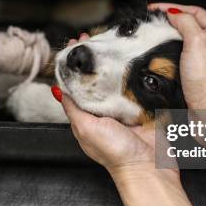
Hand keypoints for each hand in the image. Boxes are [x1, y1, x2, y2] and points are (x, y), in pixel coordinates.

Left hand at [55, 34, 178, 180]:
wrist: (149, 169)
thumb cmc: (116, 154)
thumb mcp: (86, 129)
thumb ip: (73, 109)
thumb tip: (56, 89)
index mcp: (90, 116)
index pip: (78, 85)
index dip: (76, 65)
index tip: (76, 45)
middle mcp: (108, 110)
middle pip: (99, 77)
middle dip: (98, 57)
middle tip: (96, 36)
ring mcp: (128, 107)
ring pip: (120, 78)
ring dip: (119, 61)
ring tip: (115, 41)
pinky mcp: (146, 106)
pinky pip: (141, 85)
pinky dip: (139, 72)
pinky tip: (137, 57)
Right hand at [149, 3, 205, 109]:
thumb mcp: (197, 43)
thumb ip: (187, 23)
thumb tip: (175, 13)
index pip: (195, 12)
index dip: (174, 8)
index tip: (156, 9)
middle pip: (192, 26)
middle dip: (172, 21)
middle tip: (154, 22)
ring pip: (187, 43)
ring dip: (170, 38)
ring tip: (156, 37)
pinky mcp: (199, 77)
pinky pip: (183, 59)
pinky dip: (172, 55)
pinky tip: (163, 58)